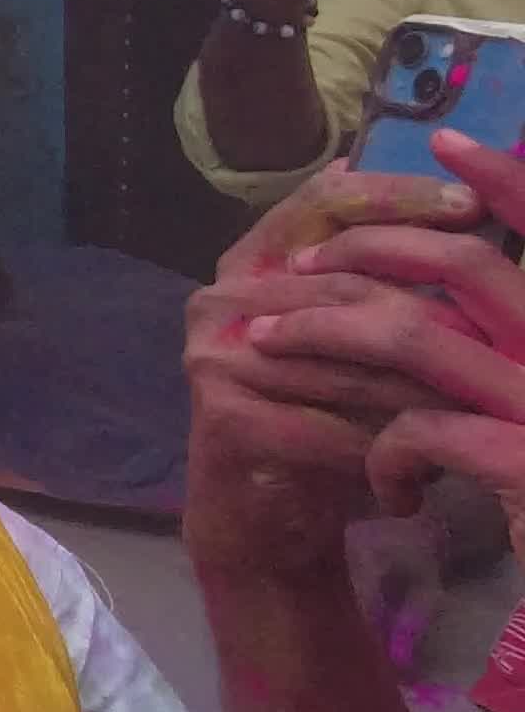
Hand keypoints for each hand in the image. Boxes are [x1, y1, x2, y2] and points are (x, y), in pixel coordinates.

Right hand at [260, 136, 524, 531]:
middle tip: (506, 332)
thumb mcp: (354, 339)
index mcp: (252, 260)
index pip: (323, 203)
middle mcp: (221, 296)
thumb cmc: (325, 416)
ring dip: (427, 386)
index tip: (473, 207)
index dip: (397, 198)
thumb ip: (386, 281)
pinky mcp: (224, 418)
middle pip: (344, 281)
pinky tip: (439, 463)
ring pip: (348, 359)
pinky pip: (333, 424)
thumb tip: (476, 203)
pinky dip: (393, 447)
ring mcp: (215, 355)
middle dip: (436, 308)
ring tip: (490, 403)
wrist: (263, 514)